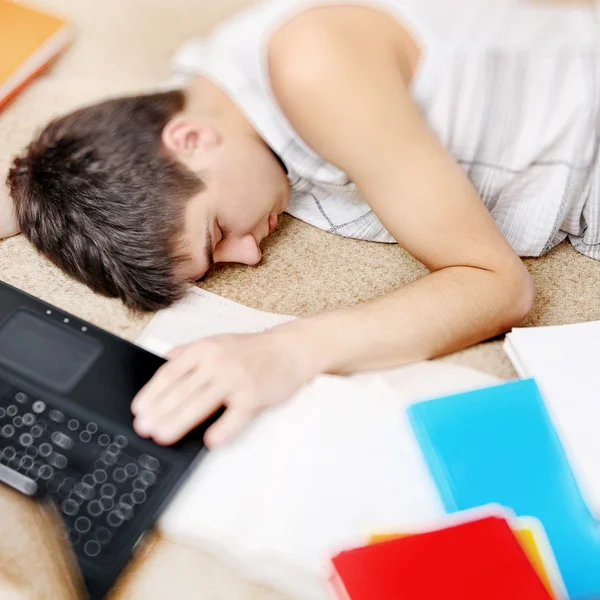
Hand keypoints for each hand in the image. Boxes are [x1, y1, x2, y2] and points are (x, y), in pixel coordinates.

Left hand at [130, 329, 316, 447]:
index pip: (171, 372)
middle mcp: (218, 362)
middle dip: (159, 412)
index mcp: (205, 349)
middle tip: (144, 428)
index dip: (152, 392)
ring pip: (201, 404)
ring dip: (179, 422)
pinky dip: (222, 430)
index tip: (139, 409)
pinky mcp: (254, 396)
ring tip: (163, 436)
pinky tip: (209, 440)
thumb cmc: (252, 350)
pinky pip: (235, 417)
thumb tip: (164, 362)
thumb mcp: (217, 341)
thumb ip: (189, 352)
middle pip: (182, 390)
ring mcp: (237, 379)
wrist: (289, 349)